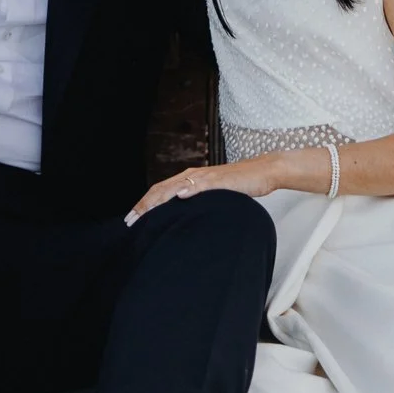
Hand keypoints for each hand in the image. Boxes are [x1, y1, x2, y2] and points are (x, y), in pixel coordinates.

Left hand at [127, 153, 285, 221]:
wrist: (263, 171)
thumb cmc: (240, 184)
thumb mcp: (214, 196)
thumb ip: (198, 201)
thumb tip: (181, 213)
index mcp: (191, 179)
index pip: (161, 192)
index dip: (145, 204)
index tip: (132, 220)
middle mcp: (194, 175)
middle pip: (162, 189)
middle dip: (144, 205)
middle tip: (130, 221)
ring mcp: (206, 177)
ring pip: (176, 186)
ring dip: (158, 199)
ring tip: (144, 212)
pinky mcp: (220, 180)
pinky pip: (201, 184)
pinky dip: (189, 190)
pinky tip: (180, 196)